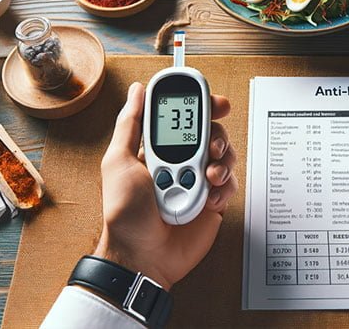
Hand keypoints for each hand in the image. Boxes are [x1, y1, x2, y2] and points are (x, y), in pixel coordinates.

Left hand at [94, 82, 237, 289]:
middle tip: (211, 147)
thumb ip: (130, 124)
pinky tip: (209, 198)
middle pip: (211, 132)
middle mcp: (182, 160)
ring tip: (208, 177)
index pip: (185, 118)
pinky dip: (223, 188)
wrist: (142, 257)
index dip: (203, 106)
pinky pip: (229, 183)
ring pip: (225, 155)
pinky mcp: (213, 200)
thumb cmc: (125, 213)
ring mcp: (198, 180)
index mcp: (160, 148)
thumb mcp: (119, 161)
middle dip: (217, 136)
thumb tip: (137, 91)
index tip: (215, 103)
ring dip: (221, 162)